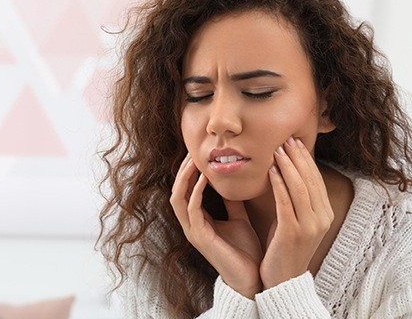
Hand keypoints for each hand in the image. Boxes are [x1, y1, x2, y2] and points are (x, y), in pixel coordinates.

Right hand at [170, 154, 262, 298]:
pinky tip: (205, 178)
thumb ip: (232, 202)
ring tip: (194, 161)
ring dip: (185, 178)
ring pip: (178, 198)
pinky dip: (196, 191)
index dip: (188, 172)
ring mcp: (193, 231)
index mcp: (198, 220)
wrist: (252, 278)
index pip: (185, 191)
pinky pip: (192, 209)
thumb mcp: (238, 219)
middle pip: (177, 191)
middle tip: (192, 152)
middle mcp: (191, 225)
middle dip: (182, 171)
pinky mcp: (200, 237)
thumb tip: (232, 182)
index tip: (198, 154)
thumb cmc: (245, 250)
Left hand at [259, 137, 334, 288]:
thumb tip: (285, 169)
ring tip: (277, 150)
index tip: (294, 141)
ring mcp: (309, 226)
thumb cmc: (285, 245)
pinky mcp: (293, 232)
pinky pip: (286, 202)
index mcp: (324, 213)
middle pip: (310, 180)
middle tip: (286, 139)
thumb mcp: (295, 218)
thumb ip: (295, 198)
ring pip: (300, 188)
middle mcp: (321, 218)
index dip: (305, 158)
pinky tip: (271, 171)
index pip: (316, 179)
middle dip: (297, 157)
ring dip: (288, 166)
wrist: (282, 278)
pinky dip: (279, 184)